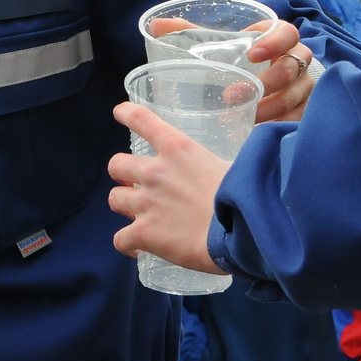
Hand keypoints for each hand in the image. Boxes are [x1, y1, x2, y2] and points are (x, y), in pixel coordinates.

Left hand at [108, 103, 230, 273]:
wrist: (242, 231)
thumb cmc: (246, 196)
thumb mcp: (233, 165)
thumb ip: (221, 164)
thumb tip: (232, 167)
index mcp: (177, 148)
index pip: (142, 119)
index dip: (126, 114)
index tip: (119, 112)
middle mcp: (155, 172)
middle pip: (117, 164)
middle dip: (122, 174)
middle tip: (134, 184)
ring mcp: (146, 203)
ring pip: (114, 198)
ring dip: (125, 205)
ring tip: (138, 215)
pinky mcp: (144, 233)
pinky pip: (120, 239)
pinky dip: (127, 244)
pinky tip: (138, 248)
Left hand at [145, 17, 316, 122]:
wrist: (269, 84)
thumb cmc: (240, 61)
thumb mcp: (221, 46)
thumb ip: (191, 34)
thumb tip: (156, 25)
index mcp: (279, 38)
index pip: (288, 33)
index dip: (274, 42)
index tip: (251, 55)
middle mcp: (297, 61)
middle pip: (292, 69)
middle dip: (264, 83)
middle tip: (230, 96)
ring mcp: (304, 87)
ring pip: (293, 98)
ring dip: (267, 109)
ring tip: (239, 119)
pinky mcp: (305, 111)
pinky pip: (296, 121)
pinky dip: (275, 127)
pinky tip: (254, 133)